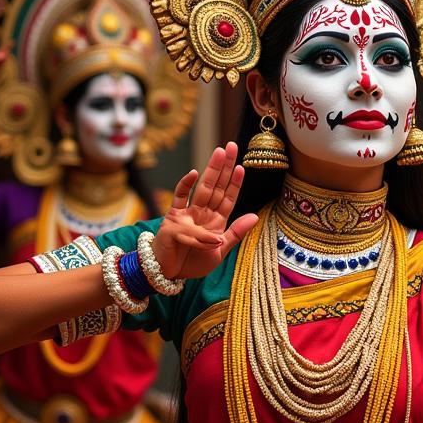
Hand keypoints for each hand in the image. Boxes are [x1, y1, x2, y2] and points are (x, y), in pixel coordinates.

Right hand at [151, 142, 259, 280]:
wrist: (168, 275)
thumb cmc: (191, 263)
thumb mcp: (219, 251)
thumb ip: (235, 233)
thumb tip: (254, 216)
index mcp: (214, 221)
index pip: (228, 198)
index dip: (235, 183)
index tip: (242, 166)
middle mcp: (201, 213)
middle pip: (216, 187)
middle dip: (225, 167)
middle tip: (232, 146)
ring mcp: (187, 214)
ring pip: (202, 189)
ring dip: (212, 171)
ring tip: (220, 153)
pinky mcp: (173, 219)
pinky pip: (179, 201)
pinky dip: (185, 187)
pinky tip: (193, 173)